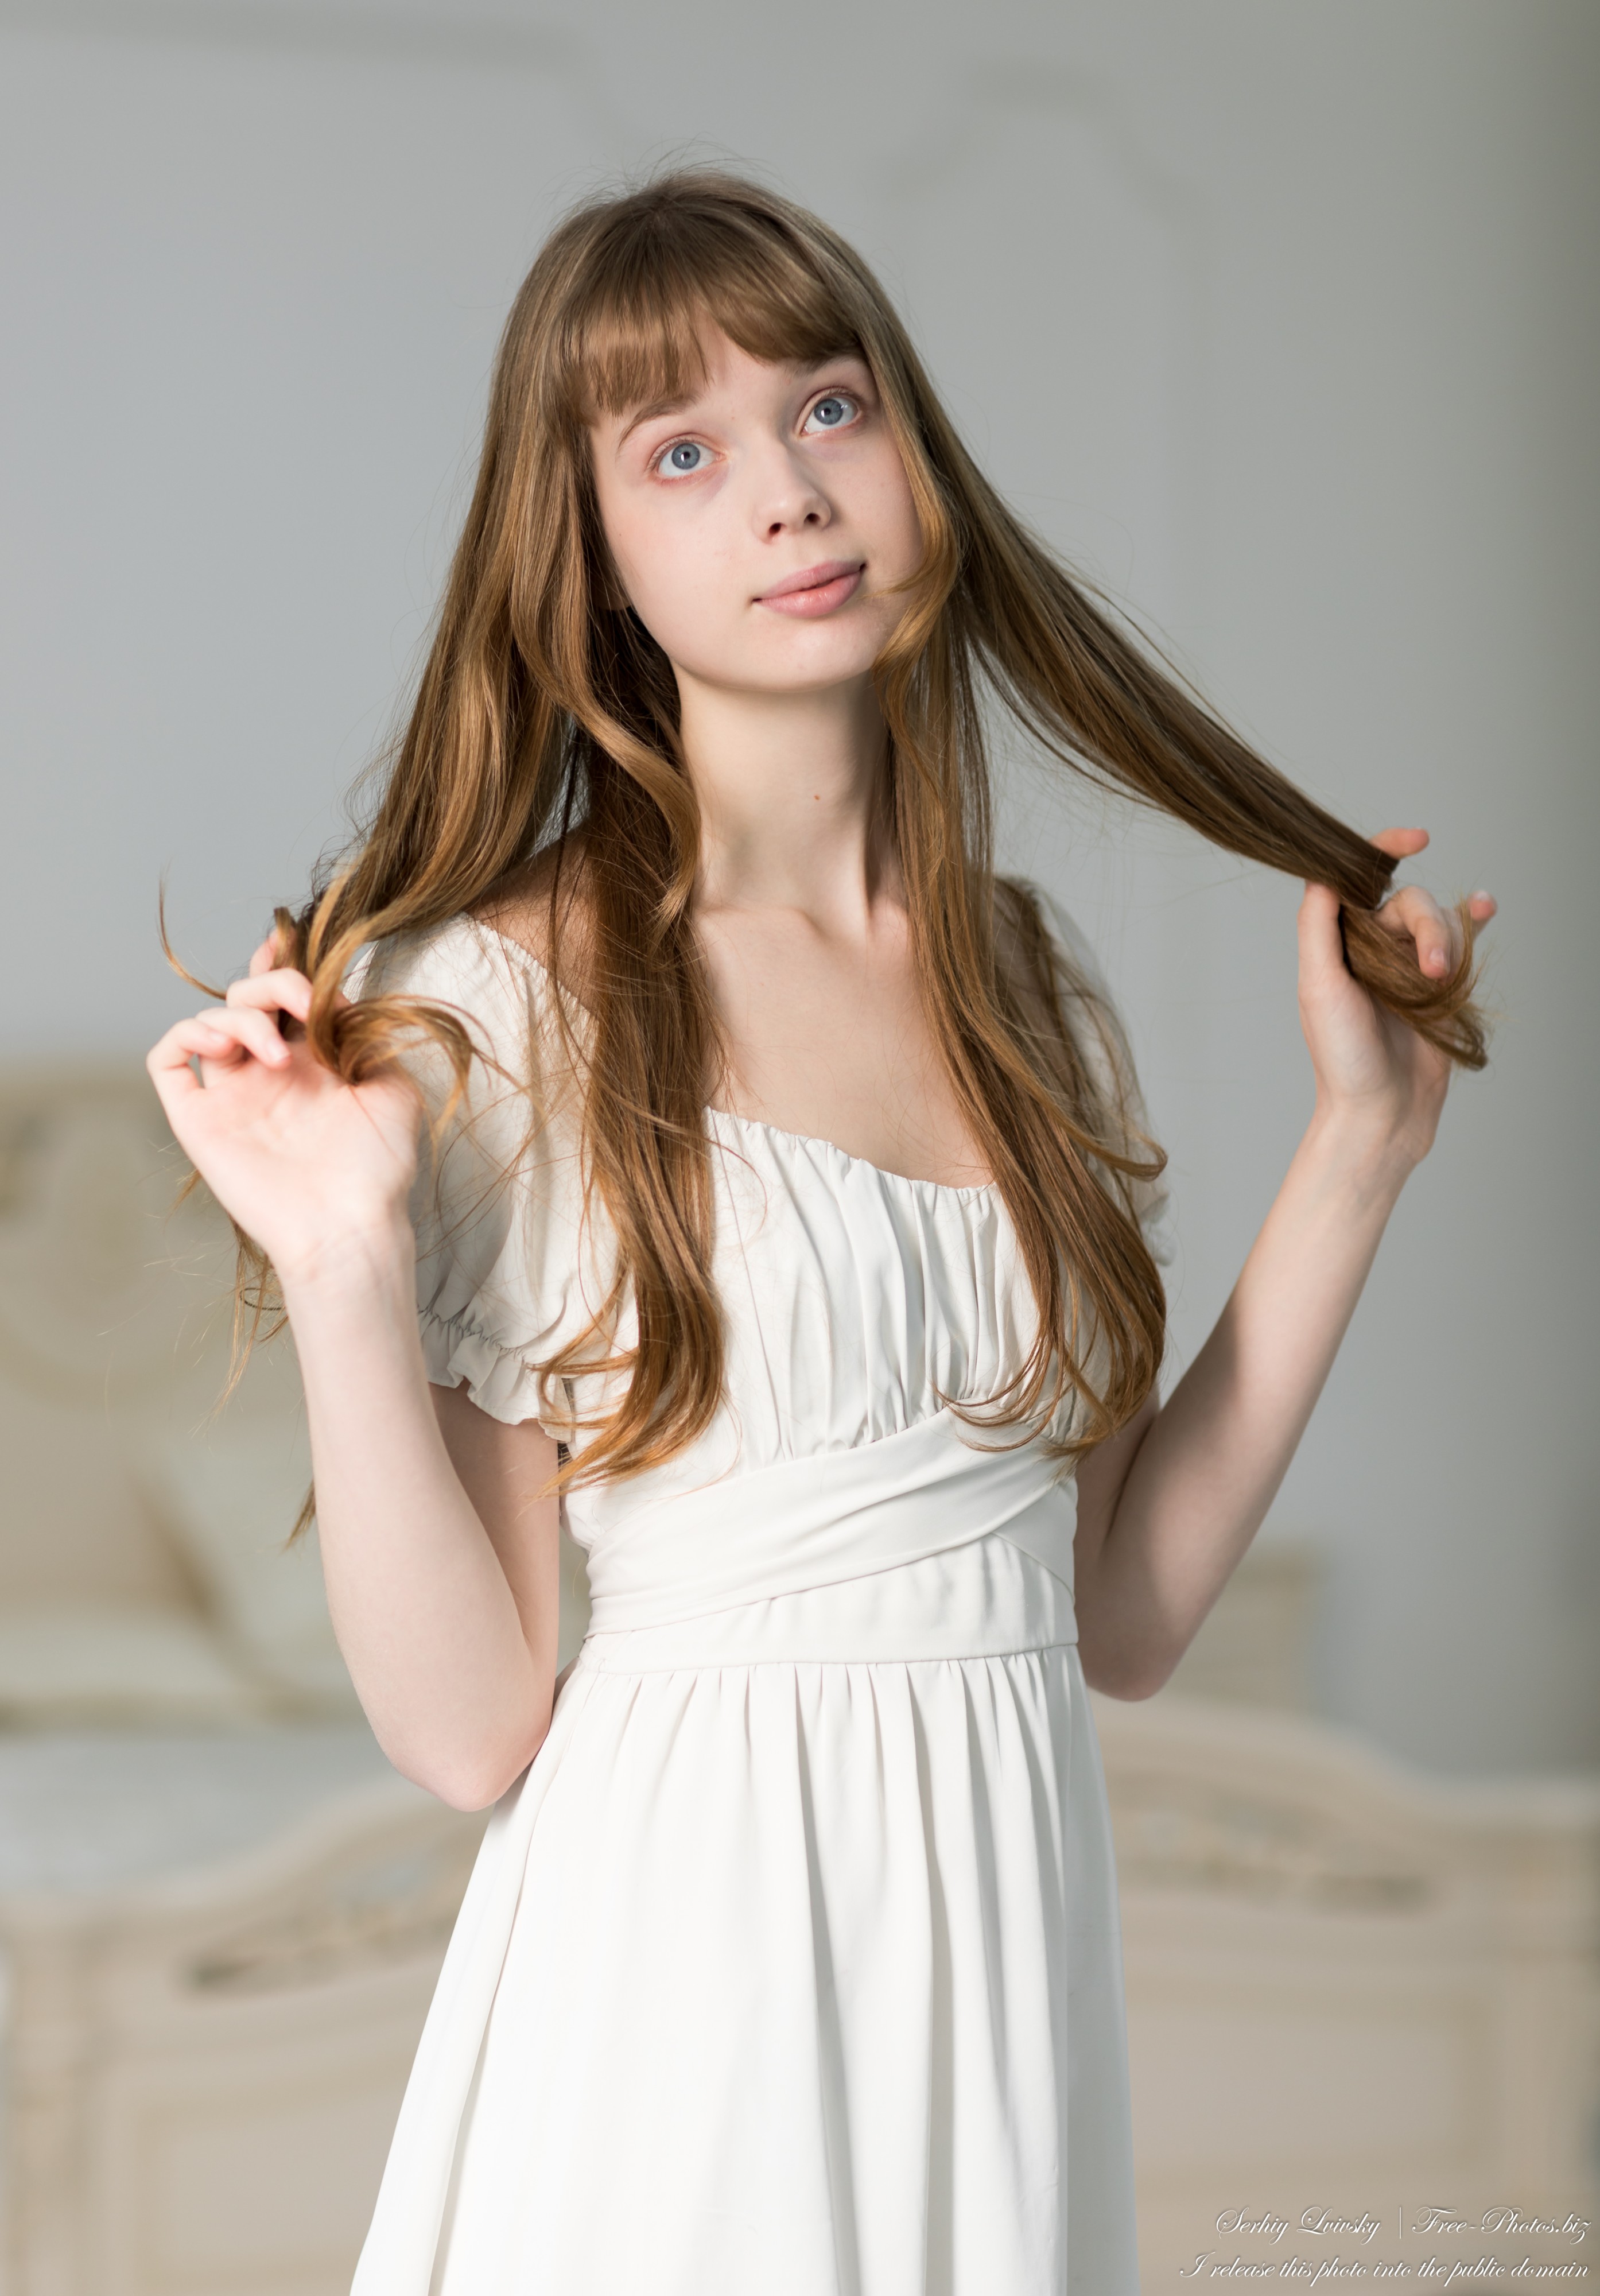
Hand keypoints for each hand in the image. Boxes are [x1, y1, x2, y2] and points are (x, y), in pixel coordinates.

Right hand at [146, 934, 422, 1287]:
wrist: (349, 1225)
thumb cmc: (379, 1168)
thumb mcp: (393, 1087)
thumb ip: (366, 1035)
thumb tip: (337, 997)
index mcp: (312, 1061)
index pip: (285, 998)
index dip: (281, 964)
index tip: (290, 942)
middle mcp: (268, 1073)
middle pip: (245, 997)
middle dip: (270, 984)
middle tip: (301, 1003)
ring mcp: (231, 1094)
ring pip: (207, 1020)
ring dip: (238, 1017)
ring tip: (276, 1053)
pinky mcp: (198, 1119)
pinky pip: (166, 1060)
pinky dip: (185, 1035)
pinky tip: (223, 1046)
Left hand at [1297, 827, 1496, 1167]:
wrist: (1381, 1113)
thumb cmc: (1342, 1059)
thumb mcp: (1318, 988)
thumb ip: (1318, 927)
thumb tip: (1323, 872)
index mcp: (1337, 943)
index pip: (1356, 880)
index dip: (1383, 849)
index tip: (1416, 838)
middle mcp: (1371, 949)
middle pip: (1409, 903)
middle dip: (1427, 927)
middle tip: (1430, 971)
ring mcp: (1406, 967)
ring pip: (1438, 923)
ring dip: (1448, 940)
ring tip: (1442, 981)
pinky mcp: (1438, 987)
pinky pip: (1461, 941)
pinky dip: (1474, 921)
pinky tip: (1484, 908)